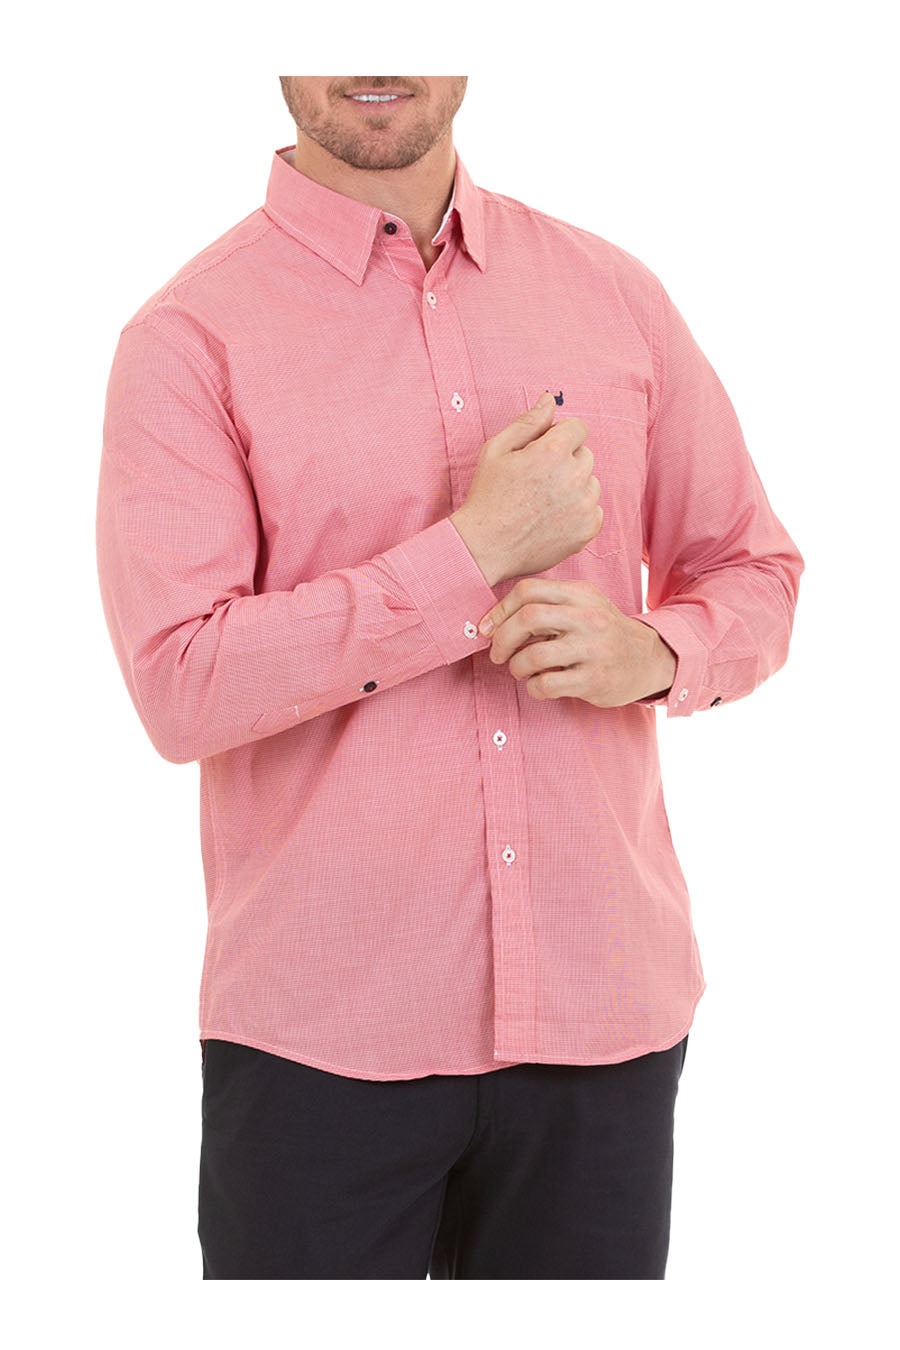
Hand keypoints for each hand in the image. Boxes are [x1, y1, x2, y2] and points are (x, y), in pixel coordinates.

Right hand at [450, 394, 603, 585]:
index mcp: (553, 451)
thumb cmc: (487, 497)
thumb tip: (548, 400)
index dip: (559, 437)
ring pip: (592, 483)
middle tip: (538, 481)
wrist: (485, 547)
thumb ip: (527, 422)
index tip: (542, 454)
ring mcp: (583, 504)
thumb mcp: (497, 450)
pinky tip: (552, 519)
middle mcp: (574, 476)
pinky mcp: (587, 529)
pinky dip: (578, 513)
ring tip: (544, 502)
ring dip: (574, 487)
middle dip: (567, 462)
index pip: (578, 428)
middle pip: (586, 455)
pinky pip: (594, 510)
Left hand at [477, 577, 676, 705]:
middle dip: (501, 639)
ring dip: (516, 666)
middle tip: (497, 653)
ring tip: (519, 670)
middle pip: (527, 619)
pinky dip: (533, 687)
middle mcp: (589, 618)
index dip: (499, 610)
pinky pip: (546, 685)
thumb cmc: (603, 632)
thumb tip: (493, 622)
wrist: (648, 659)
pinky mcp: (594, 680)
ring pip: (533, 656)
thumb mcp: (584, 605)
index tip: (488, 628)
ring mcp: (593, 649)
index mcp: (581, 594)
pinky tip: (540, 685)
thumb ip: (547, 606)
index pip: (528, 591)